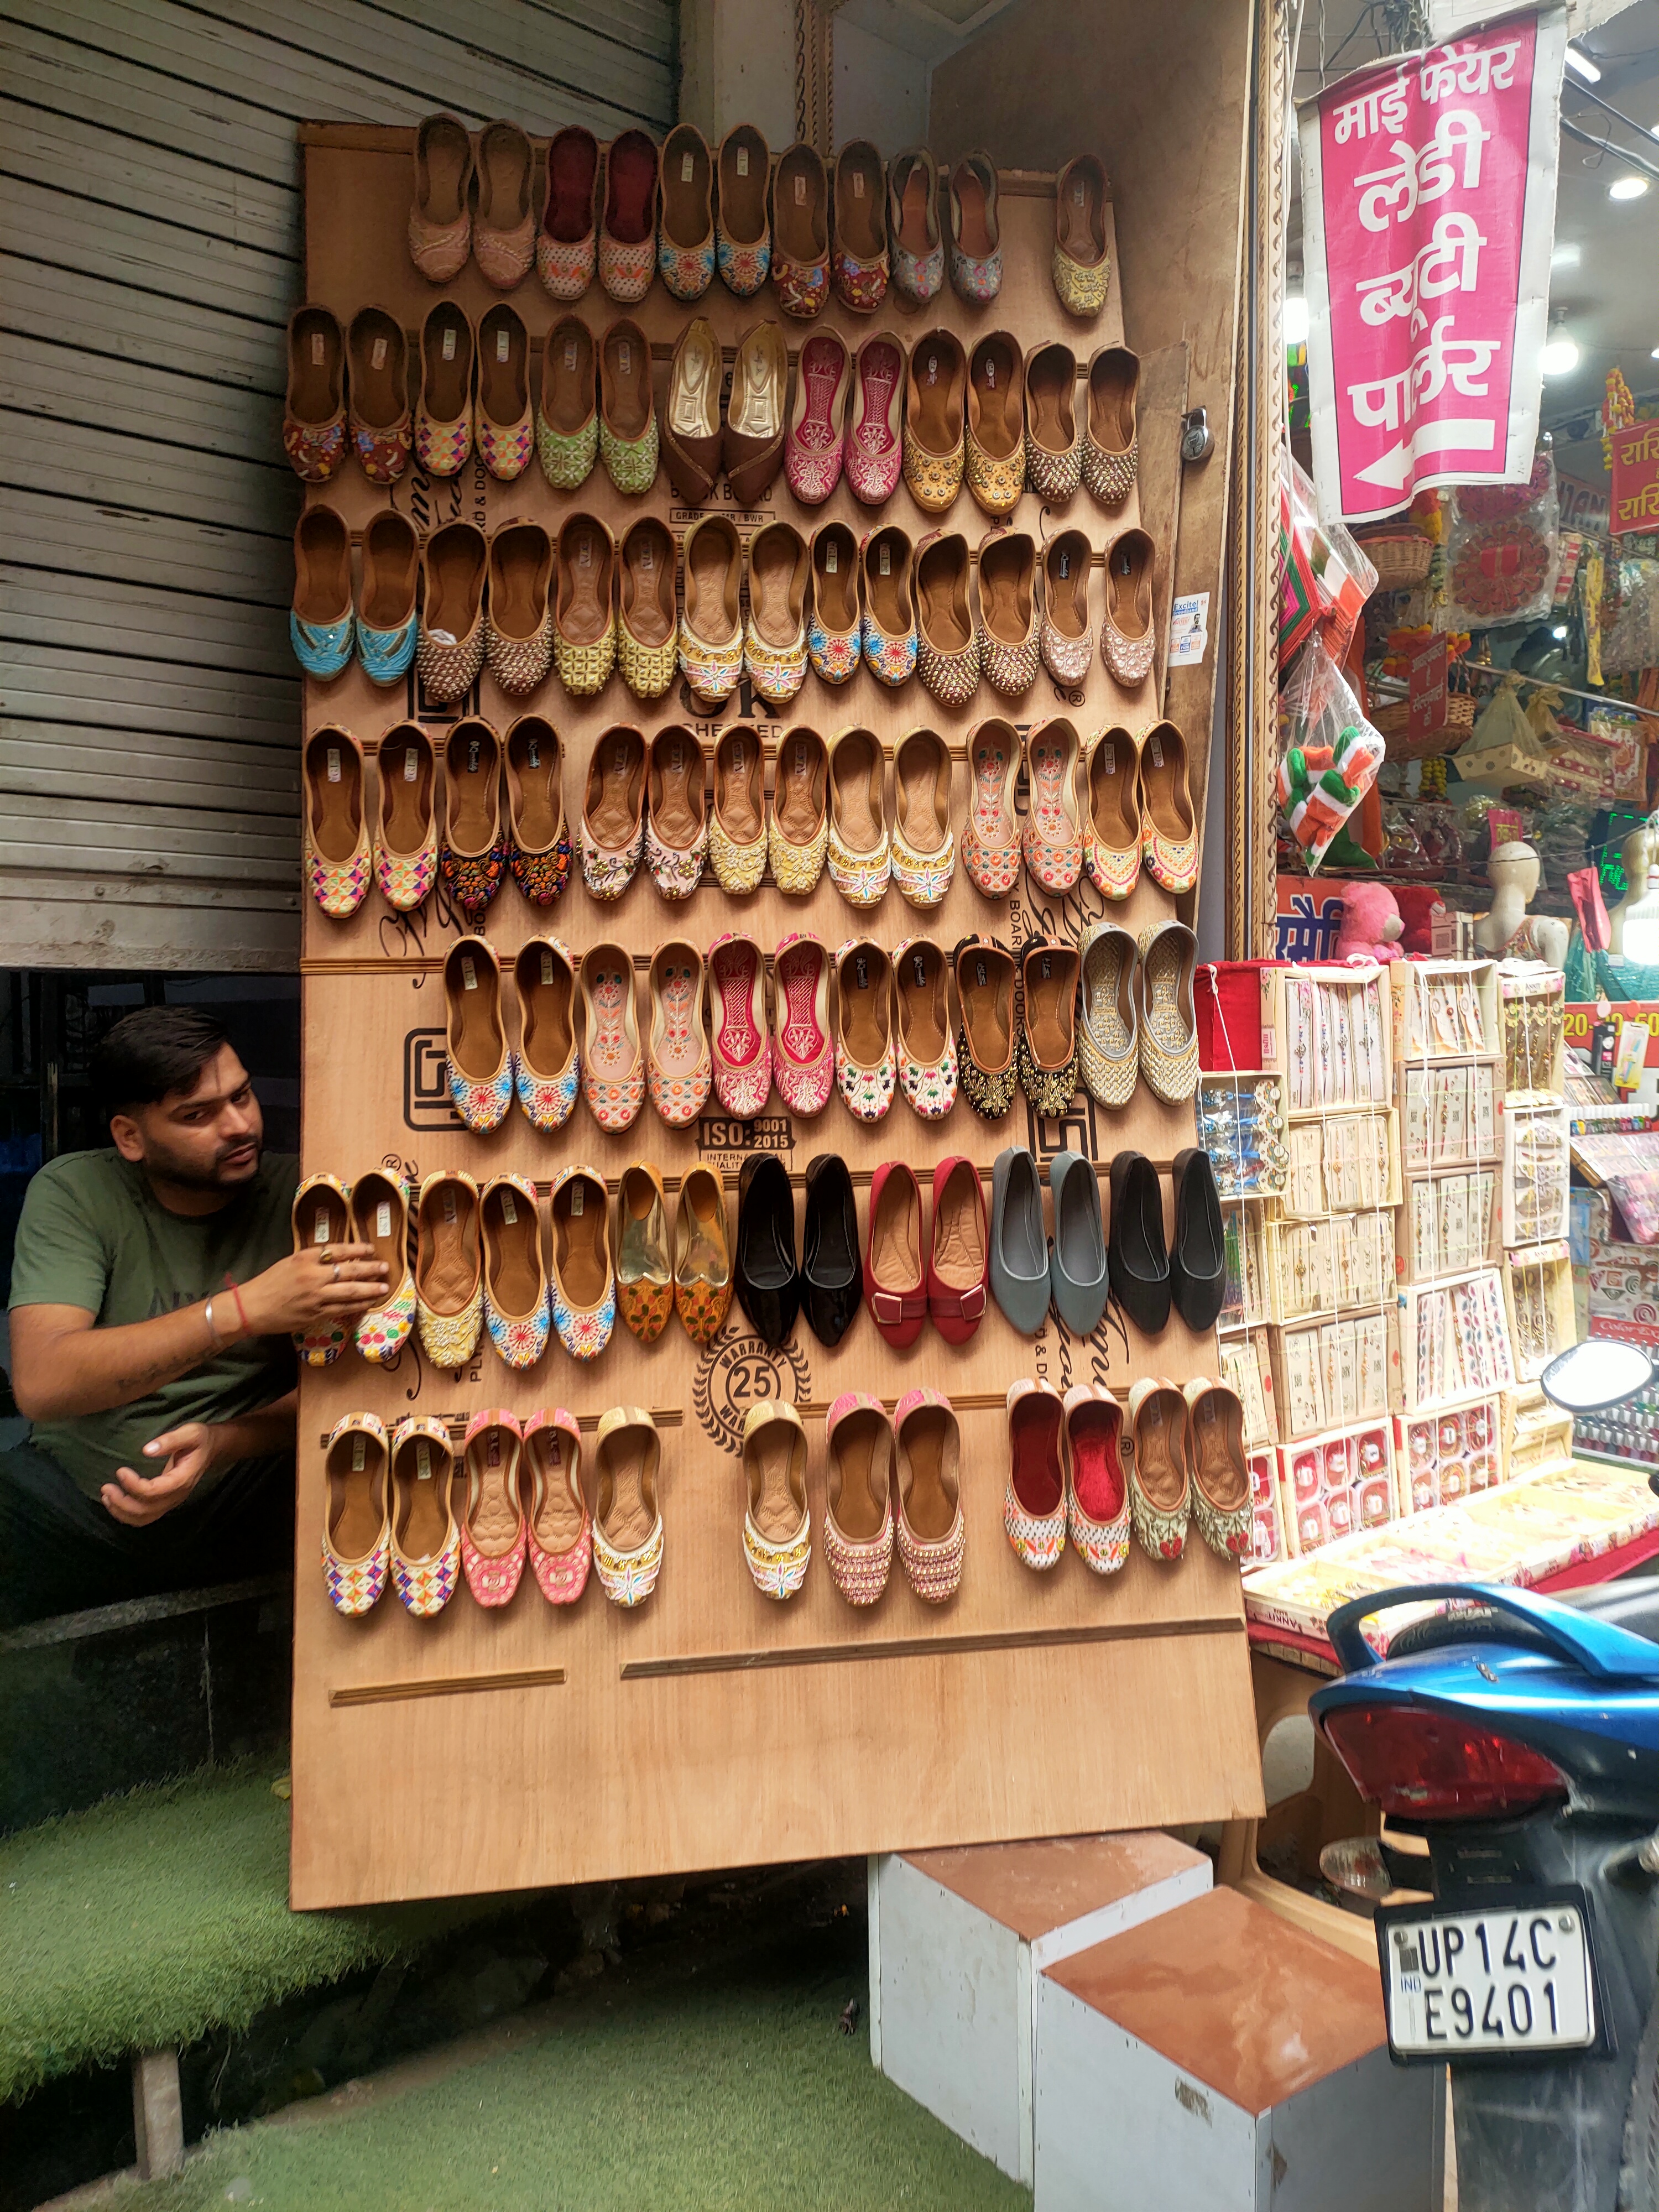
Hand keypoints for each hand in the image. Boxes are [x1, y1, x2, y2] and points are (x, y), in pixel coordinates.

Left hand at [100, 1420, 219, 1526]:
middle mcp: (176, 1496)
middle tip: (106, 1487)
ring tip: (106, 1496)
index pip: (154, 1491)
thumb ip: (170, 1440)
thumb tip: (147, 1449)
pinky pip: (144, 1516)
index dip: (134, 1485)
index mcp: (182, 1480)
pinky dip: (127, 1514)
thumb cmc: (200, 1440)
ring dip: (122, 1511)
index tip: (120, 1471)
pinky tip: (115, 1502)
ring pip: (143, 1518)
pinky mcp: (165, 1502)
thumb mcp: (190, 1433)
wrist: (211, 1449)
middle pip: (146, 1510)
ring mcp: (171, 1502)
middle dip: (122, 1502)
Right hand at [240, 1243, 389, 1335]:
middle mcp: (313, 1276)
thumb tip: (338, 1258)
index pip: (338, 1250)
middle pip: (349, 1271)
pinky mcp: (316, 1314)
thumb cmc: (270, 1282)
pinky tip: (367, 1303)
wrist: (253, 1307)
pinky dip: (357, 1305)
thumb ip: (313, 1259)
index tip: (371, 1249)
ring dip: (369, 1289)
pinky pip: (343, 1309)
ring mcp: (316, 1297)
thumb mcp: (290, 1262)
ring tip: (384, 1287)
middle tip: (385, 1268)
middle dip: (371, 1270)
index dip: (358, 1249)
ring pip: (350, 1292)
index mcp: (305, 1258)